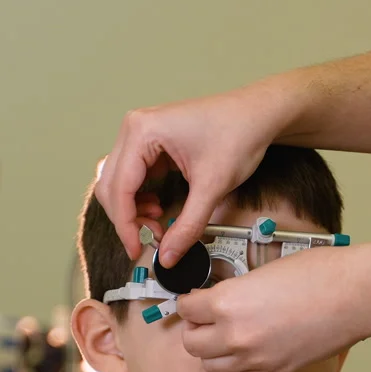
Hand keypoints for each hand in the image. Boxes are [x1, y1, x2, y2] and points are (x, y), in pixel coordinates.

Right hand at [94, 84, 283, 261]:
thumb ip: (188, 226)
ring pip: (118, 183)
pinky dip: (139, 199)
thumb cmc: (238, 133)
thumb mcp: (212, 187)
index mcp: (142, 131)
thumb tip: (168, 255)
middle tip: (149, 241)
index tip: (136, 249)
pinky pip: (132, 177)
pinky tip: (157, 209)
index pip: (118, 187)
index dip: (125, 225)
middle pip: (111, 185)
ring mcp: (141, 134)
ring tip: (158, 225)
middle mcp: (135, 129)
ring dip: (132, 210)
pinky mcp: (150, 143)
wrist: (257, 115)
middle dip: (127, 219)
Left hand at [177, 245, 370, 371]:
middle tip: (207, 320)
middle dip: (196, 330)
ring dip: (214, 352)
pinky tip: (253, 347)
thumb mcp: (263, 272)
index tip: (196, 300)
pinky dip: (240, 364)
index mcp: (227, 303)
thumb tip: (221, 301)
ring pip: (212, 366)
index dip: (190, 302)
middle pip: (192, 344)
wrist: (356, 296)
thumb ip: (235, 292)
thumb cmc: (318, 273)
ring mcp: (255, 358)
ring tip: (228, 337)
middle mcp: (235, 335)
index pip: (186, 309)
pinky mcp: (275, 371)